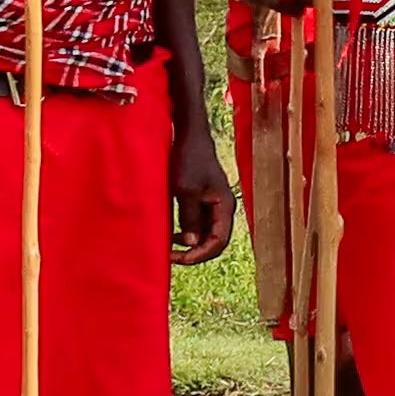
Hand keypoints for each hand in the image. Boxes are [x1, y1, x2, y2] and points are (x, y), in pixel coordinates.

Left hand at [168, 120, 234, 264]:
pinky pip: (200, 225)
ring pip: (207, 235)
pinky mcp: (205, 201)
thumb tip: (191, 243)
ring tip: (169, 247)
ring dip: (190, 244)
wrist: (190, 137)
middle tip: (170, 257)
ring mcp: (216, 205)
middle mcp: (224, 209)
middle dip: (194, 253)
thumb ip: (189, 218)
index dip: (198, 255)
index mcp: (225, 207)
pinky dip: (188, 233)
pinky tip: (172, 234)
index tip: (175, 258)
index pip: (218, 242)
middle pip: (215, 242)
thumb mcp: (185, 191)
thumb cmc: (188, 160)